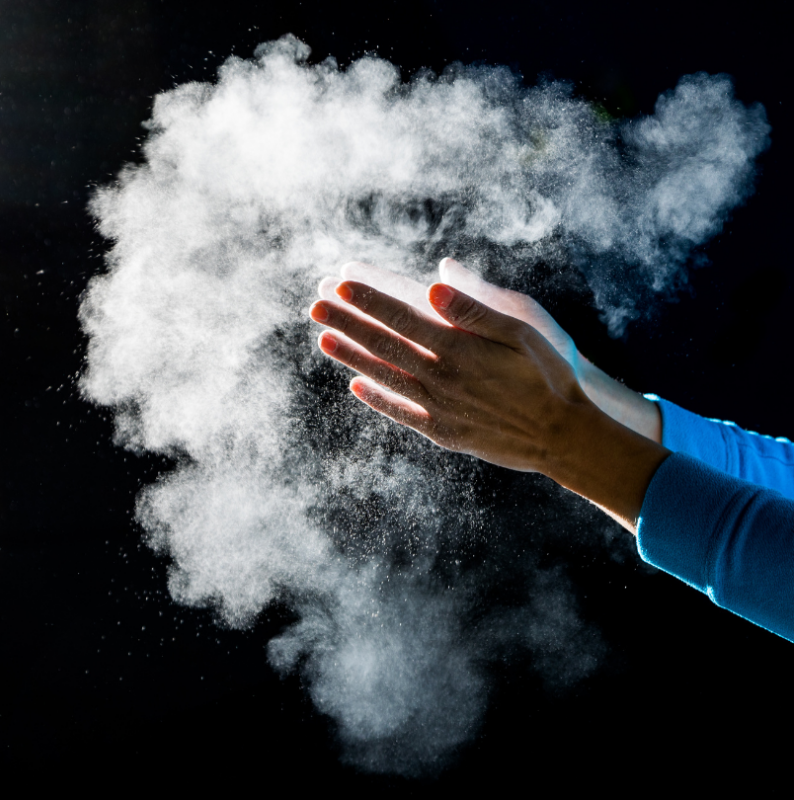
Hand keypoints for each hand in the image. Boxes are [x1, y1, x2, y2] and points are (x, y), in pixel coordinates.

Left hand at [310, 278, 586, 472]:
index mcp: (459, 348)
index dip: (369, 300)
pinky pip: (402, 413)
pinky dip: (377, 399)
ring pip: (386, 377)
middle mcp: (441, 377)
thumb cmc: (548, 375)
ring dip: (351, 357)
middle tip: (315, 305)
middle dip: (348, 322)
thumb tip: (433, 285)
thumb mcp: (522, 332)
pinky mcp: (443, 432)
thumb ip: (476, 310)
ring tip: (324, 339)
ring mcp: (439, 408)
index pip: (402, 317)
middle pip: (385, 345)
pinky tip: (355, 387)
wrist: (563, 436)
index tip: (339, 283)